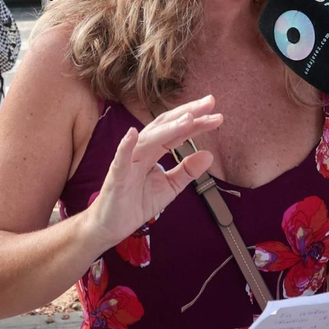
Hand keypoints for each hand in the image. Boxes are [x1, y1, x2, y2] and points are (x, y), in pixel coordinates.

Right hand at [83, 96, 221, 250]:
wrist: (111, 225)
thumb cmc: (136, 203)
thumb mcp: (169, 187)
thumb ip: (187, 171)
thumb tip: (208, 155)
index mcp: (154, 152)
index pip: (178, 133)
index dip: (197, 123)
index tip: (217, 116)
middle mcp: (141, 151)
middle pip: (165, 126)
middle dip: (187, 113)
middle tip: (209, 102)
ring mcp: (128, 162)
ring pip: (148, 139)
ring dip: (167, 128)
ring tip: (187, 118)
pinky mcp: (116, 177)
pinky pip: (121, 159)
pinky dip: (125, 146)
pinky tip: (132, 133)